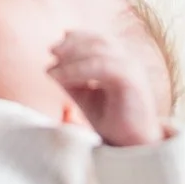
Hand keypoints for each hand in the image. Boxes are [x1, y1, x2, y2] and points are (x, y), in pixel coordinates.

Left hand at [50, 29, 165, 147]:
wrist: (133, 145)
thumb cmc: (112, 122)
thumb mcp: (86, 98)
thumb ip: (72, 81)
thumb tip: (51, 66)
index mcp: (122, 63)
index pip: (100, 40)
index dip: (78, 38)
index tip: (55, 46)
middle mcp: (129, 62)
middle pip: (100, 41)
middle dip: (73, 43)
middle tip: (52, 50)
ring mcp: (132, 70)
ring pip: (100, 51)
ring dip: (72, 57)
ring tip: (53, 70)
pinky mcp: (131, 81)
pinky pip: (102, 67)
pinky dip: (77, 70)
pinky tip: (60, 78)